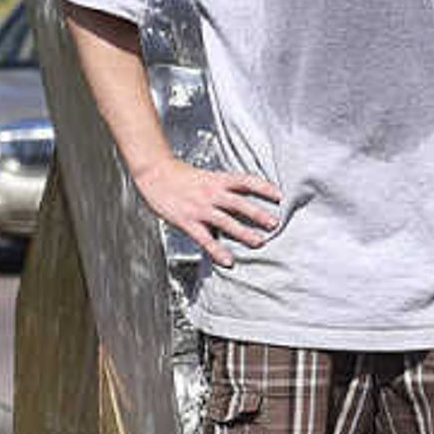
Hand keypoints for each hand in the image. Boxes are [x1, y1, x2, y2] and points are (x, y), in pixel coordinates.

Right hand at [130, 153, 281, 263]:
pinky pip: (204, 238)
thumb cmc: (180, 175)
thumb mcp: (206, 176)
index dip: (263, 188)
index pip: (245, 181)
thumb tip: (240, 198)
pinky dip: (217, 250)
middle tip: (275, 223)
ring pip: (225, 221)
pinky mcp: (187, 220)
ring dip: (243, 232)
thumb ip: (222, 187)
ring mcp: (199, 207)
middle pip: (239, 203)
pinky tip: (228, 261)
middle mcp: (211, 193)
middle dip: (258, 214)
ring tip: (259, 242)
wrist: (154, 173)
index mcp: (217, 180)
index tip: (279, 195)